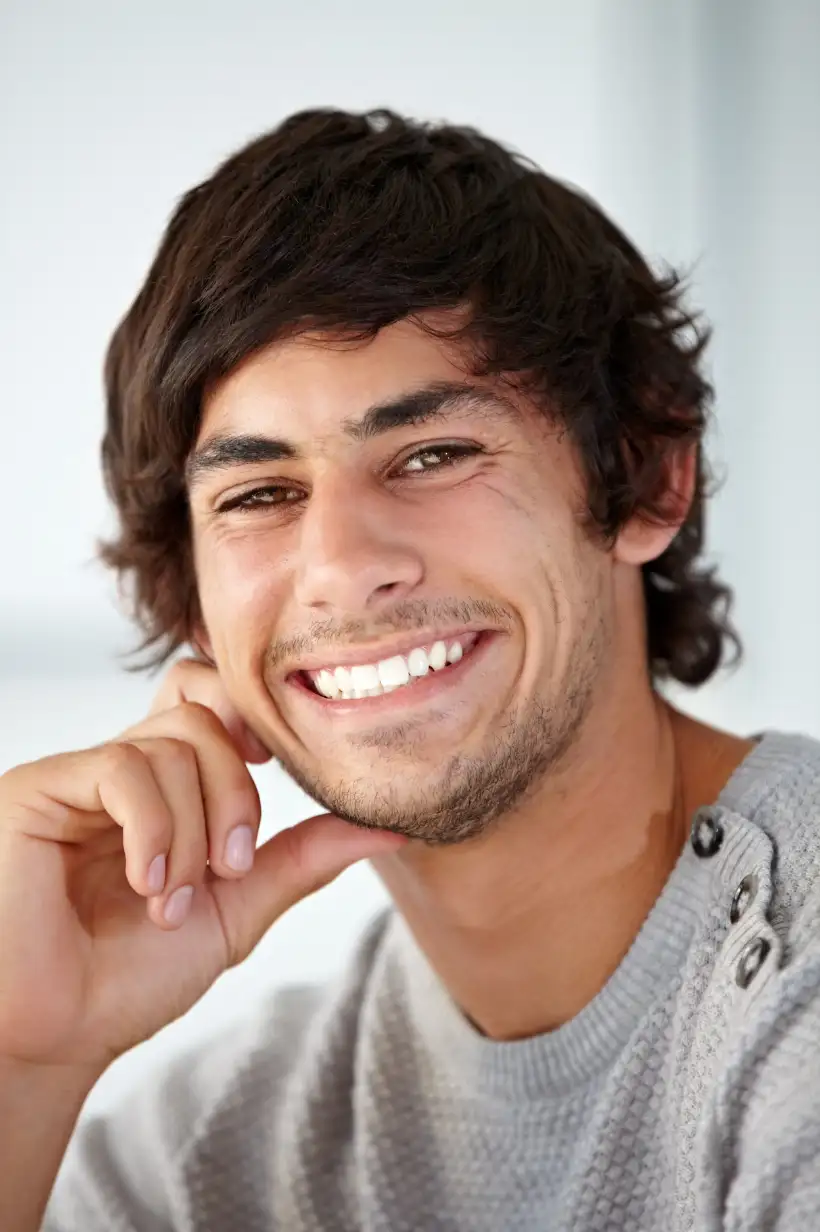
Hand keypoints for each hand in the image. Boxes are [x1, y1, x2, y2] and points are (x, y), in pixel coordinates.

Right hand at [0, 658, 404, 1071]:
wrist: (60, 1036)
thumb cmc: (132, 976)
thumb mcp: (240, 908)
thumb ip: (303, 858)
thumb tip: (391, 827)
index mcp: (165, 786)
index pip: (209, 696)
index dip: (249, 716)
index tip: (272, 771)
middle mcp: (122, 769)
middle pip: (207, 716)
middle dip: (238, 793)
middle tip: (231, 867)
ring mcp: (78, 775)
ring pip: (173, 744)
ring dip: (194, 833)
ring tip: (172, 901)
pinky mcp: (39, 788)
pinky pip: (122, 768)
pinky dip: (155, 829)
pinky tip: (146, 883)